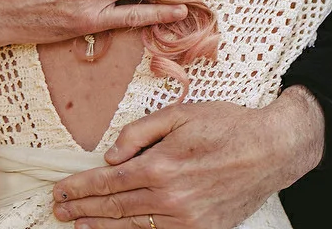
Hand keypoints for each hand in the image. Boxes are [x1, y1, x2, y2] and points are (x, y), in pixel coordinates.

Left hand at [50, 88, 325, 228]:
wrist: (272, 150)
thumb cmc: (226, 126)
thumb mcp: (179, 114)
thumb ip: (139, 133)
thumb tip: (110, 155)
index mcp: (160, 167)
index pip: (107, 183)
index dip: (79, 189)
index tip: (60, 191)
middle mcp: (170, 199)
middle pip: (114, 209)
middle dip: (82, 210)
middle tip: (59, 210)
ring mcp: (187, 220)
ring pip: (133, 228)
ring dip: (101, 227)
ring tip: (79, 224)